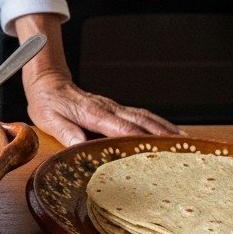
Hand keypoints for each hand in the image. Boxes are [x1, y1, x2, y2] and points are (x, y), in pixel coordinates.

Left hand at [11, 13, 180, 145]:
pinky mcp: (117, 109)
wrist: (48, 83)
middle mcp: (109, 109)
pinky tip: (171, 132)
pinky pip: (142, 115)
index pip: (121, 129)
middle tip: (181, 150)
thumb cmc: (47, 103)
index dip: (139, 140)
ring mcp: (115, 107)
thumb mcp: (49, 120)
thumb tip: (79, 145)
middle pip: (141, 122)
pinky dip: (160, 123)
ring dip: (166, 129)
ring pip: (146, 117)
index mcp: (94, 114)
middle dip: (162, 135)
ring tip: (185, 142)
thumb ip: (66, 132)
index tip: (155, 151)